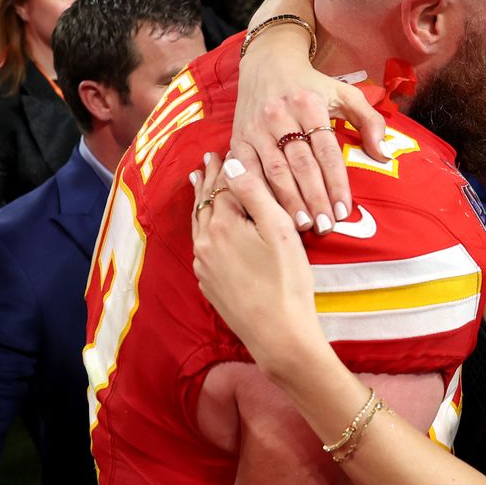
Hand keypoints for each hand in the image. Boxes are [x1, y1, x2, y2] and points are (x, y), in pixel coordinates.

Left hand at [191, 153, 318, 367]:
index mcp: (223, 224)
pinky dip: (203, 227)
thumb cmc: (287, 281)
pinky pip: (202, 246)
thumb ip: (254, 193)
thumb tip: (232, 163)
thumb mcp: (279, 229)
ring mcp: (204, 266)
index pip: (224, 186)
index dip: (226, 166)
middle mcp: (206, 242)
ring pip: (199, 224)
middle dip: (209, 179)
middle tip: (209, 159)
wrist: (278, 335)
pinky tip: (206, 227)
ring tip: (198, 183)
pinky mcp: (209, 284)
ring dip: (202, 202)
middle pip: (206, 203)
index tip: (224, 149)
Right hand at [230, 0, 386, 233]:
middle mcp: (280, 115)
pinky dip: (258, 193)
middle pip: (300, 164)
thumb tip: (383, 154)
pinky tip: (269, 212)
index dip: (335, 182)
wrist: (267, 63)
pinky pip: (247, 170)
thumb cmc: (311, 84)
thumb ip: (369, 121)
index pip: (326, 150)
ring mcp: (256, 127)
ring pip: (273, 170)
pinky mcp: (238, 137)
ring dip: (288, 202)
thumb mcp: (345, 93)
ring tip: (302, 226)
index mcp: (309, 104)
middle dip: (314, 198)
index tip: (344, 210)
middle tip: (325, 227)